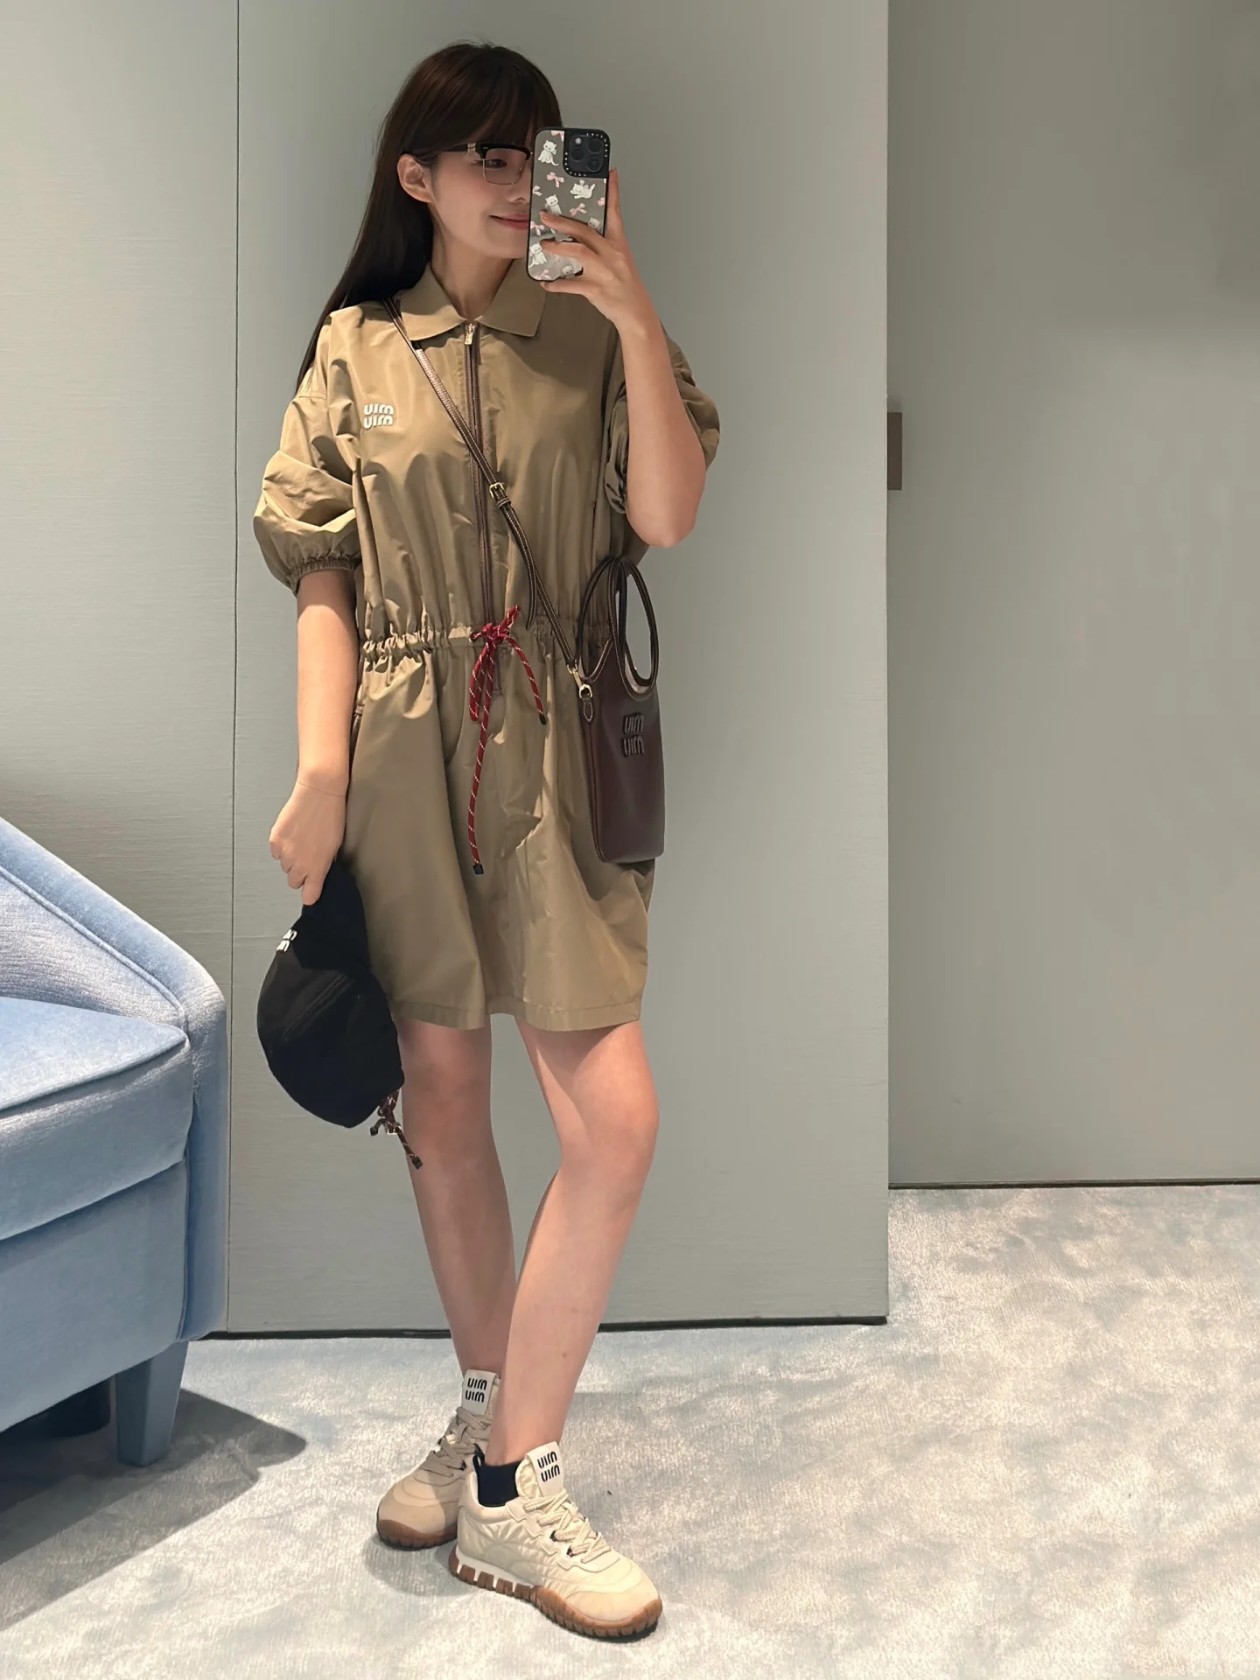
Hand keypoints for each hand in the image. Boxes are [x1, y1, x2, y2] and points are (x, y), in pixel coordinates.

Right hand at [268, 776, 347, 904]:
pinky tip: (292, 834)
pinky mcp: (275, 840)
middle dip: (301, 873)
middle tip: (308, 857)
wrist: (319, 792)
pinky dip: (281, 846)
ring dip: (291, 858)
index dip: (311, 892)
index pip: (309, 896)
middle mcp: (299, 864)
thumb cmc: (331, 816)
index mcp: (317, 868)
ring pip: (284, 866)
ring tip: (301, 841)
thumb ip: (324, 864)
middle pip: (294, 881)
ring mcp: (285, 852)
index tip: (312, 890)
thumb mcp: (335, 846)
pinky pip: (275, 852)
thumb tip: (319, 873)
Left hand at [536, 168, 654, 334]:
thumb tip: (580, 237)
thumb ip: (603, 247)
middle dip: (564, 222)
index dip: (613, 192)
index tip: (610, 173)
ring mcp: (604, 272)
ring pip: (579, 252)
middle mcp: (612, 255)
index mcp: (619, 245)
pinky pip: (571, 285)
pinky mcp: (596, 290)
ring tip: (544, 245)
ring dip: (559, 247)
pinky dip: (557, 284)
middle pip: (586, 231)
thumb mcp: (621, 261)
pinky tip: (546, 283)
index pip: (615, 213)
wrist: (637, 314)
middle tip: (546, 216)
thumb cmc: (627, 288)